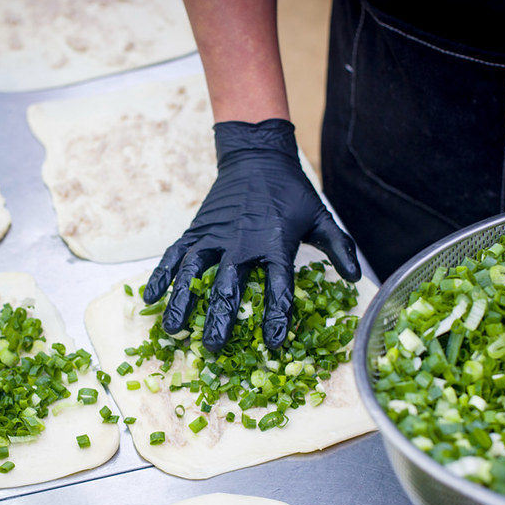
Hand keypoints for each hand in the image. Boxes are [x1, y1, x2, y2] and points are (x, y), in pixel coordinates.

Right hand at [143, 119, 360, 351]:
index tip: (273, 345)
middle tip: (213, 349)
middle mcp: (241, 242)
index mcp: (274, 244)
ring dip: (182, 302)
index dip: (276, 318)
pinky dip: (160, 275)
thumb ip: (339, 248)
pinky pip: (174, 255)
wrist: (257, 156)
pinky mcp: (196, 230)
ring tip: (174, 331)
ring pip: (192, 272)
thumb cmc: (290, 191)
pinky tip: (150, 298)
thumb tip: (355, 280)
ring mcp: (214, 236)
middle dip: (219, 320)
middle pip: (227, 287)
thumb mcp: (320, 217)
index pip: (277, 288)